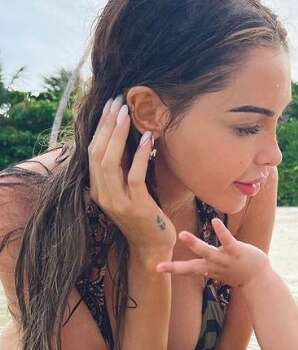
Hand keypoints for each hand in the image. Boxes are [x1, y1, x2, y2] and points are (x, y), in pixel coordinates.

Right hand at [88, 96, 175, 264]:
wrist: (152, 246)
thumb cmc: (144, 216)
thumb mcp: (128, 190)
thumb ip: (123, 170)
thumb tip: (125, 138)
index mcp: (98, 189)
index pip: (93, 152)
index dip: (100, 128)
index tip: (109, 106)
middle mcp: (103, 194)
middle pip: (98, 152)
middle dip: (107, 125)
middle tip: (117, 103)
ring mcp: (118, 202)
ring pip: (111, 162)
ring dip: (119, 136)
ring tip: (128, 114)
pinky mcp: (137, 206)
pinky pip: (135, 176)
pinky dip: (141, 156)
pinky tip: (148, 140)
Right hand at [156, 217, 267, 286]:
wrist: (258, 278)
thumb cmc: (237, 271)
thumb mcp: (218, 270)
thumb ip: (205, 265)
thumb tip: (192, 264)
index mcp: (208, 269)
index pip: (187, 270)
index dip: (171, 269)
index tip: (154, 268)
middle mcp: (214, 266)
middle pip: (192, 266)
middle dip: (176, 267)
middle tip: (159, 266)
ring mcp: (225, 259)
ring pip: (207, 252)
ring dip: (194, 244)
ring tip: (182, 235)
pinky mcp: (237, 251)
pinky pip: (227, 241)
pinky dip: (220, 231)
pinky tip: (214, 221)